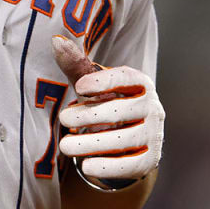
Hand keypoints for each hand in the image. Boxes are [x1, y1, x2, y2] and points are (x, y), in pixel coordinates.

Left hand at [51, 35, 164, 182]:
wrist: (126, 139)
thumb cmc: (106, 103)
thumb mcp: (91, 85)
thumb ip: (76, 65)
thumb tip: (55, 41)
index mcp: (140, 82)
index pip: (126, 77)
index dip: (104, 81)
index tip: (79, 87)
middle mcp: (152, 106)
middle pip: (123, 110)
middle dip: (91, 115)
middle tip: (63, 118)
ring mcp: (154, 134)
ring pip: (126, 139)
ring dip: (93, 143)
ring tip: (65, 146)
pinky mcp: (151, 159)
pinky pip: (132, 165)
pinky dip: (109, 167)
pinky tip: (86, 167)